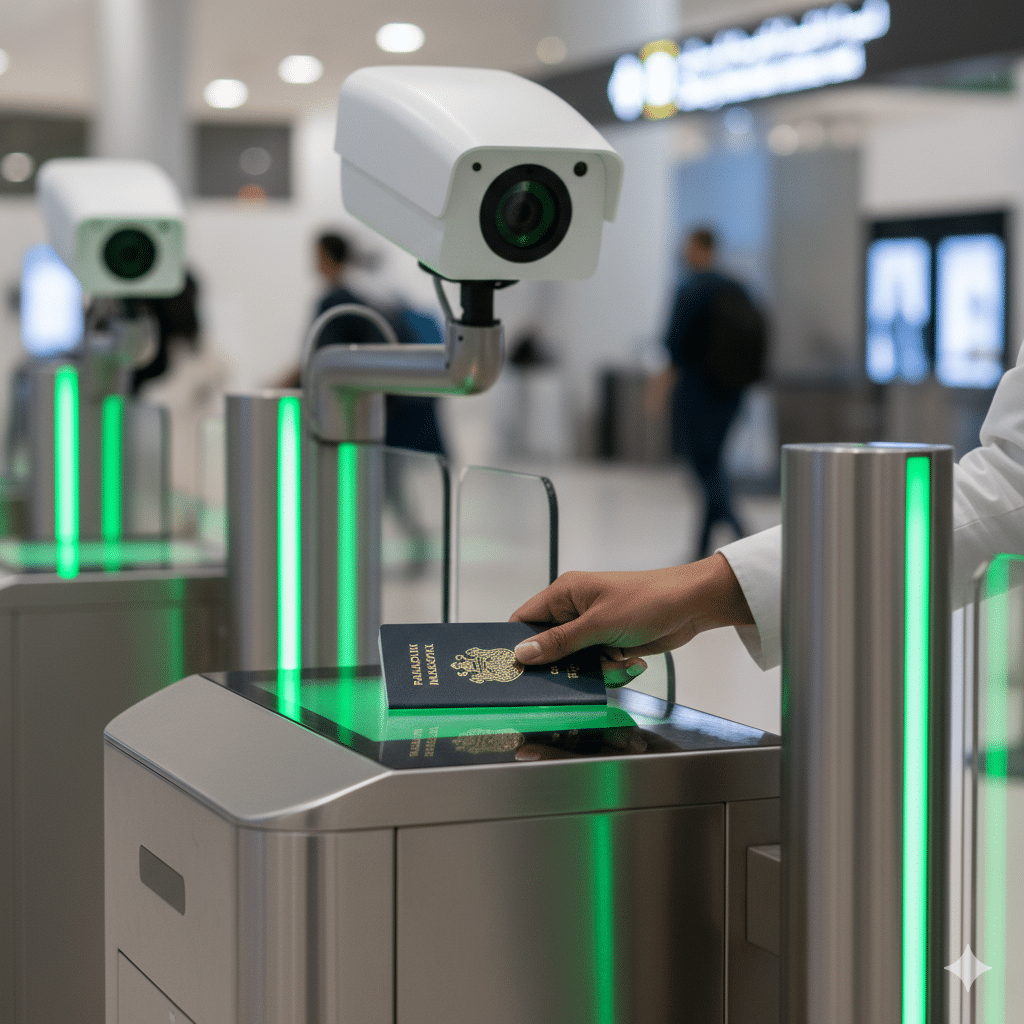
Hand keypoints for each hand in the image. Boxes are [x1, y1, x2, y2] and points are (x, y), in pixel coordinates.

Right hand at [510, 554, 753, 681]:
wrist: (692, 605)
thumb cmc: (645, 601)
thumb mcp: (598, 625)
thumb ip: (559, 642)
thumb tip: (522, 654)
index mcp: (564, 594)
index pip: (526, 620)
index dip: (518, 644)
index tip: (513, 670)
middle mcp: (575, 610)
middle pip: (550, 647)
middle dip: (564, 665)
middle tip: (576, 675)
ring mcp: (594, 628)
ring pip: (576, 662)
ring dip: (596, 670)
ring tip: (618, 662)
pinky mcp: (611, 643)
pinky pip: (599, 666)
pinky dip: (614, 669)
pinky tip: (634, 661)